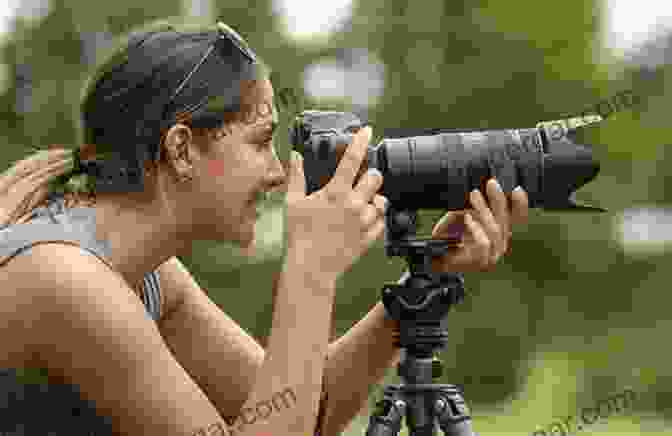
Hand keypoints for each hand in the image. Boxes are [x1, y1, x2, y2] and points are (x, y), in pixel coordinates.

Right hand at [285, 126, 388, 280]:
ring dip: (373, 199)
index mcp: (336, 193)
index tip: (367, 131)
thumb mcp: (292, 202)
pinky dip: (376, 218)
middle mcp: (354, 205)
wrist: (310, 267)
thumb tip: (295, 156)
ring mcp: (364, 222)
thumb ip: (296, 176)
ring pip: (382, 201)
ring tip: (360, 205)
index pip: (352, 159)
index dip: (361, 140)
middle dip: (370, 176)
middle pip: (376, 177)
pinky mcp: (369, 238)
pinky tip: (363, 220)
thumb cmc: (299, 235)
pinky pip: (382, 222)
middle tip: (361, 181)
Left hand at [430, 178, 528, 272]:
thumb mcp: (462, 219)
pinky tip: (468, 218)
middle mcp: (500, 244)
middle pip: (504, 220)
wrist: (440, 262)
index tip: (518, 189)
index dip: (520, 205)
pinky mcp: (481, 262)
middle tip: (491, 183)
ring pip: (493, 229)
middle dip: (498, 200)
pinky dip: (476, 228)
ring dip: (484, 209)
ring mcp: (492, 254)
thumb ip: (473, 207)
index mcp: (500, 234)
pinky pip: (483, 243)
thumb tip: (482, 188)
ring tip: (474, 194)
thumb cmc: (453, 239)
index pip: (516, 219)